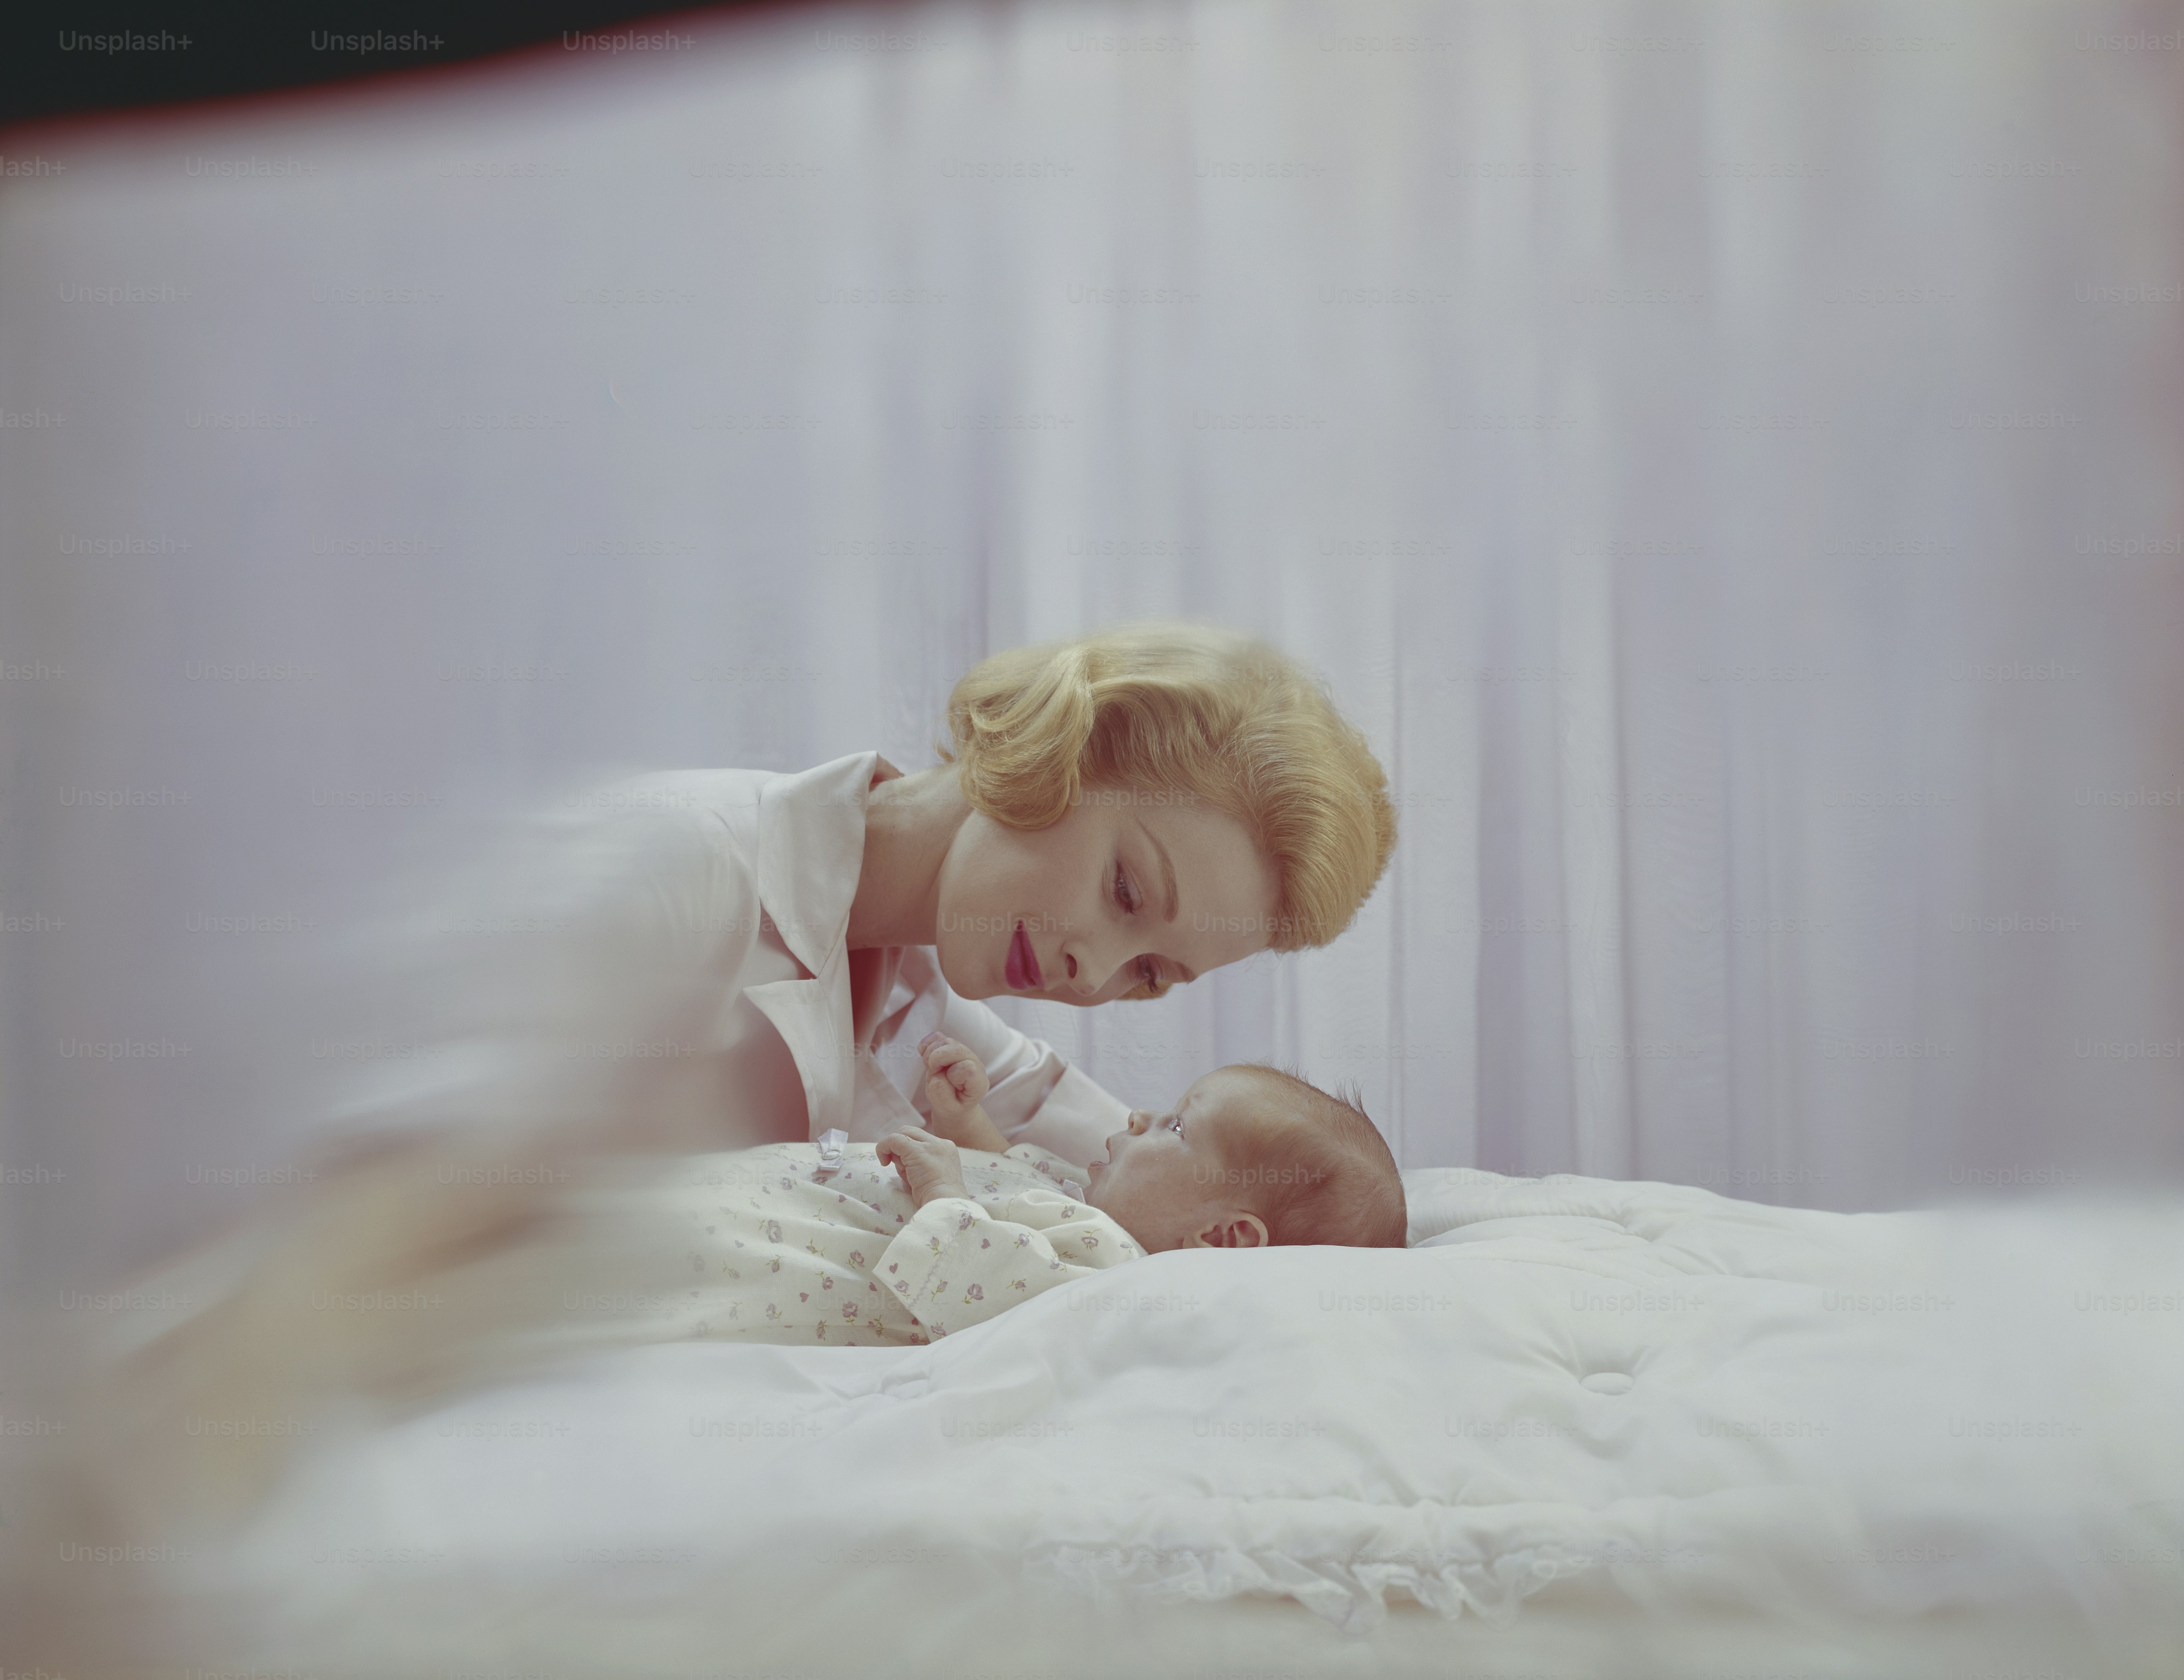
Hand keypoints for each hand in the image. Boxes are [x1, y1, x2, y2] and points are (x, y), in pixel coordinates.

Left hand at [875, 1127, 968, 1208]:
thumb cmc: (936, 1198)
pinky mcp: (917, 1150)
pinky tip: (883, 1161)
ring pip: (903, 1132)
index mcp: (946, 1150)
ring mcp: (930, 1145)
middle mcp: (940, 1143)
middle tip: (895, 1164)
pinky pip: (894, 1139)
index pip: (921, 1140)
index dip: (908, 1150)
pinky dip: (884, 1147)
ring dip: (892, 1148)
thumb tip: (894, 1156)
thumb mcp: (926, 1176)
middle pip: (912, 1132)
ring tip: (899, 1170)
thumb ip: (913, 1163)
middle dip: (899, 1144)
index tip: (905, 1166)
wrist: (945, 1204)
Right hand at [917, 1033, 1006, 1150]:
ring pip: (945, 1041)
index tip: (949, 1085)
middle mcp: (974, 1063)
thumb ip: (942, 1094)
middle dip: (937, 1059)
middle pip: (956, 1049)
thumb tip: (936, 1074)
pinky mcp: (950, 1047)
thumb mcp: (947, 1109)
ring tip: (931, 1069)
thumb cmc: (951, 1107)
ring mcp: (963, 1052)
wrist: (952, 1104)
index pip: (968, 1068)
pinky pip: (936, 1036)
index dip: (953, 1075)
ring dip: (931, 1054)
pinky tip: (926, 1060)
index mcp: (978, 1082)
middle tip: (934, 1072)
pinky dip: (926, 1045)